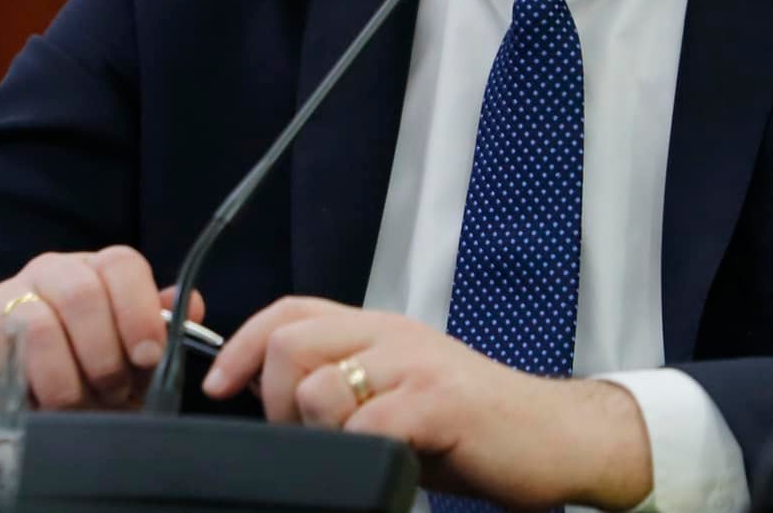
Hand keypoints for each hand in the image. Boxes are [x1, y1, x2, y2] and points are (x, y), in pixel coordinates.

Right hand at [0, 247, 203, 410]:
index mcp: (95, 272)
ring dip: (60, 380)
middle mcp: (50, 273)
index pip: (122, 264)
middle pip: (81, 293)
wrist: (5, 382)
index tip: (147, 357)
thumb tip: (192, 306)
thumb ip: (159, 330)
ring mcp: (5, 296)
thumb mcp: (127, 354)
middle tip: (109, 394)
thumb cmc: (80, 368)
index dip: (139, 311)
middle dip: (102, 356)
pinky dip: (4, 377)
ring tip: (69, 407)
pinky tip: (19, 398)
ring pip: (36, 324)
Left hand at [202, 298, 652, 511]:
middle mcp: (392, 335)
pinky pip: (368, 424)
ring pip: (318, 388)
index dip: (242, 344)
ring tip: (355, 452)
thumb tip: (277, 403)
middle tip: (303, 438)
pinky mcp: (438, 402)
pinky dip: (361, 451)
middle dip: (275, 401)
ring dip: (319, 433)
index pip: (290, 311)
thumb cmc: (474, 427)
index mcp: (380, 329)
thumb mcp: (397, 396)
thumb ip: (347, 388)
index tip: (216, 386)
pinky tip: (387, 461)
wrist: (556, 437)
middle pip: (290, 344)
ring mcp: (416, 364)